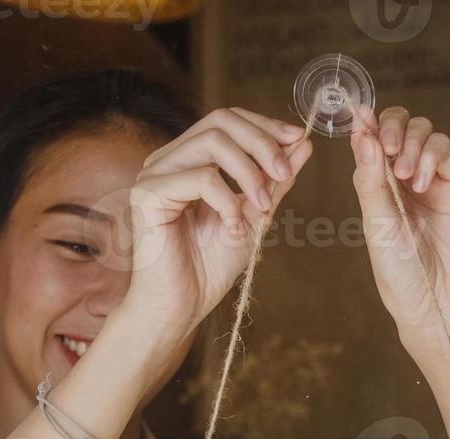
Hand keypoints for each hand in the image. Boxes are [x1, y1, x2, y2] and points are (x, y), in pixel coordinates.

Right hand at [116, 108, 314, 339]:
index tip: (297, 140)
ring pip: (212, 142)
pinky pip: (200, 178)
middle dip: (262, 143)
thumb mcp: (254, 216)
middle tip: (285, 175)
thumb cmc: (209, 268)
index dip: (264, 125)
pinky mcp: (146, 194)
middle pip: (220, 120)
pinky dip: (227, 201)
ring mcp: (154, 174)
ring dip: (249, 173)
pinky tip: (233, 229)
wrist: (180, 308)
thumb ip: (274, 180)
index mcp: (188, 160)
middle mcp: (168, 160)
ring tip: (262, 207)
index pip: (226, 120)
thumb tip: (303, 143)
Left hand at [350, 105, 449, 363]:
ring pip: (423, 131)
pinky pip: (444, 150)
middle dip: (389, 126)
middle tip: (386, 147)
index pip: (370, 140)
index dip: (365, 124)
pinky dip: (429, 155)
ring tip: (402, 175)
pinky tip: (419, 182)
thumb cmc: (401, 274)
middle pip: (398, 126)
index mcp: (377, 187)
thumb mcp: (377, 225)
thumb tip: (360, 133)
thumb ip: (369, 179)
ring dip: (409, 141)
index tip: (359, 116)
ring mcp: (433, 180)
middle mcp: (404, 179)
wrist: (437, 305)